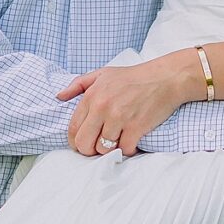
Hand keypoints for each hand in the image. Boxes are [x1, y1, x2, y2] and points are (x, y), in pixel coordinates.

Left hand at [58, 53, 194, 155]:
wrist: (165, 78)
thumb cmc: (133, 76)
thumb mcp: (103, 74)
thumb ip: (78, 84)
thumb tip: (59, 96)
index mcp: (92, 96)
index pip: (73, 128)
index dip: (75, 141)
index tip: (82, 143)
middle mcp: (103, 107)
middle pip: (84, 143)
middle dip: (88, 150)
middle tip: (97, 147)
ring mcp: (120, 118)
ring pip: (103, 149)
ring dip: (109, 149)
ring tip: (116, 141)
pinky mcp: (136, 127)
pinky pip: (124, 149)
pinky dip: (127, 149)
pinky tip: (130, 141)